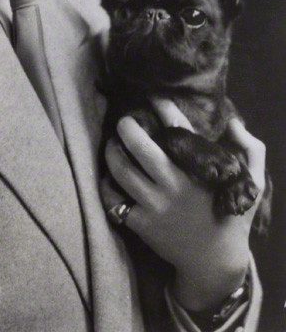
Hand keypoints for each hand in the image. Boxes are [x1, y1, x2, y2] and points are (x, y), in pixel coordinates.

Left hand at [100, 99, 265, 310]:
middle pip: (140, 147)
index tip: (155, 98)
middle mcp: (175, 185)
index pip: (179, 129)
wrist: (214, 262)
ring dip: (112, 151)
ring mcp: (156, 205)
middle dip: (127, 127)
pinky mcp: (142, 223)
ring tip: (112, 144)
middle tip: (124, 121)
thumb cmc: (232, 217)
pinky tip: (108, 175)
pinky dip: (106, 184)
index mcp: (200, 170)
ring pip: (122, 170)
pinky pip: (114, 198)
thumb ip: (251, 150)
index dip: (163, 107)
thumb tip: (234, 122)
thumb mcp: (253, 184)